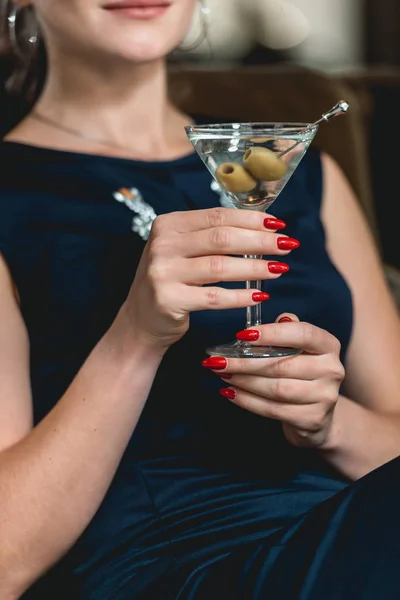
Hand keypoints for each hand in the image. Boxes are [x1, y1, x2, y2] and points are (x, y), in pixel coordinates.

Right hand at [122, 208, 296, 350]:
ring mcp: (162, 272)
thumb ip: (210, 237)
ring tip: (280, 269)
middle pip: (221, 238)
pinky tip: (260, 295)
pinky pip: (213, 298)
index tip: (278, 224)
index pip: (217, 216)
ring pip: (220, 267)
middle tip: (287, 245)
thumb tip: (262, 228)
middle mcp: (162, 245)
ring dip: (255, 268)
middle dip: (260, 241)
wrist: (141, 320)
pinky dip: (240, 297)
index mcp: (168, 225)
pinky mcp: (168, 300)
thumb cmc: (171, 281)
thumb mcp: (182, 251)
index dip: (251, 220)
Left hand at [203, 314, 344, 447]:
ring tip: (223, 375)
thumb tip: (256, 326)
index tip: (243, 334)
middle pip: (284, 364)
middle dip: (246, 362)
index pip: (303, 333)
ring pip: (277, 389)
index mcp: (328, 345)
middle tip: (219, 360)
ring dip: (244, 381)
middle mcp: (332, 370)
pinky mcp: (312, 419)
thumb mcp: (298, 348)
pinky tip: (230, 392)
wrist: (318, 415)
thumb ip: (284, 331)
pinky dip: (247, 401)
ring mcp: (325, 397)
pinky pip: (273, 409)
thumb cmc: (301, 373)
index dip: (273, 333)